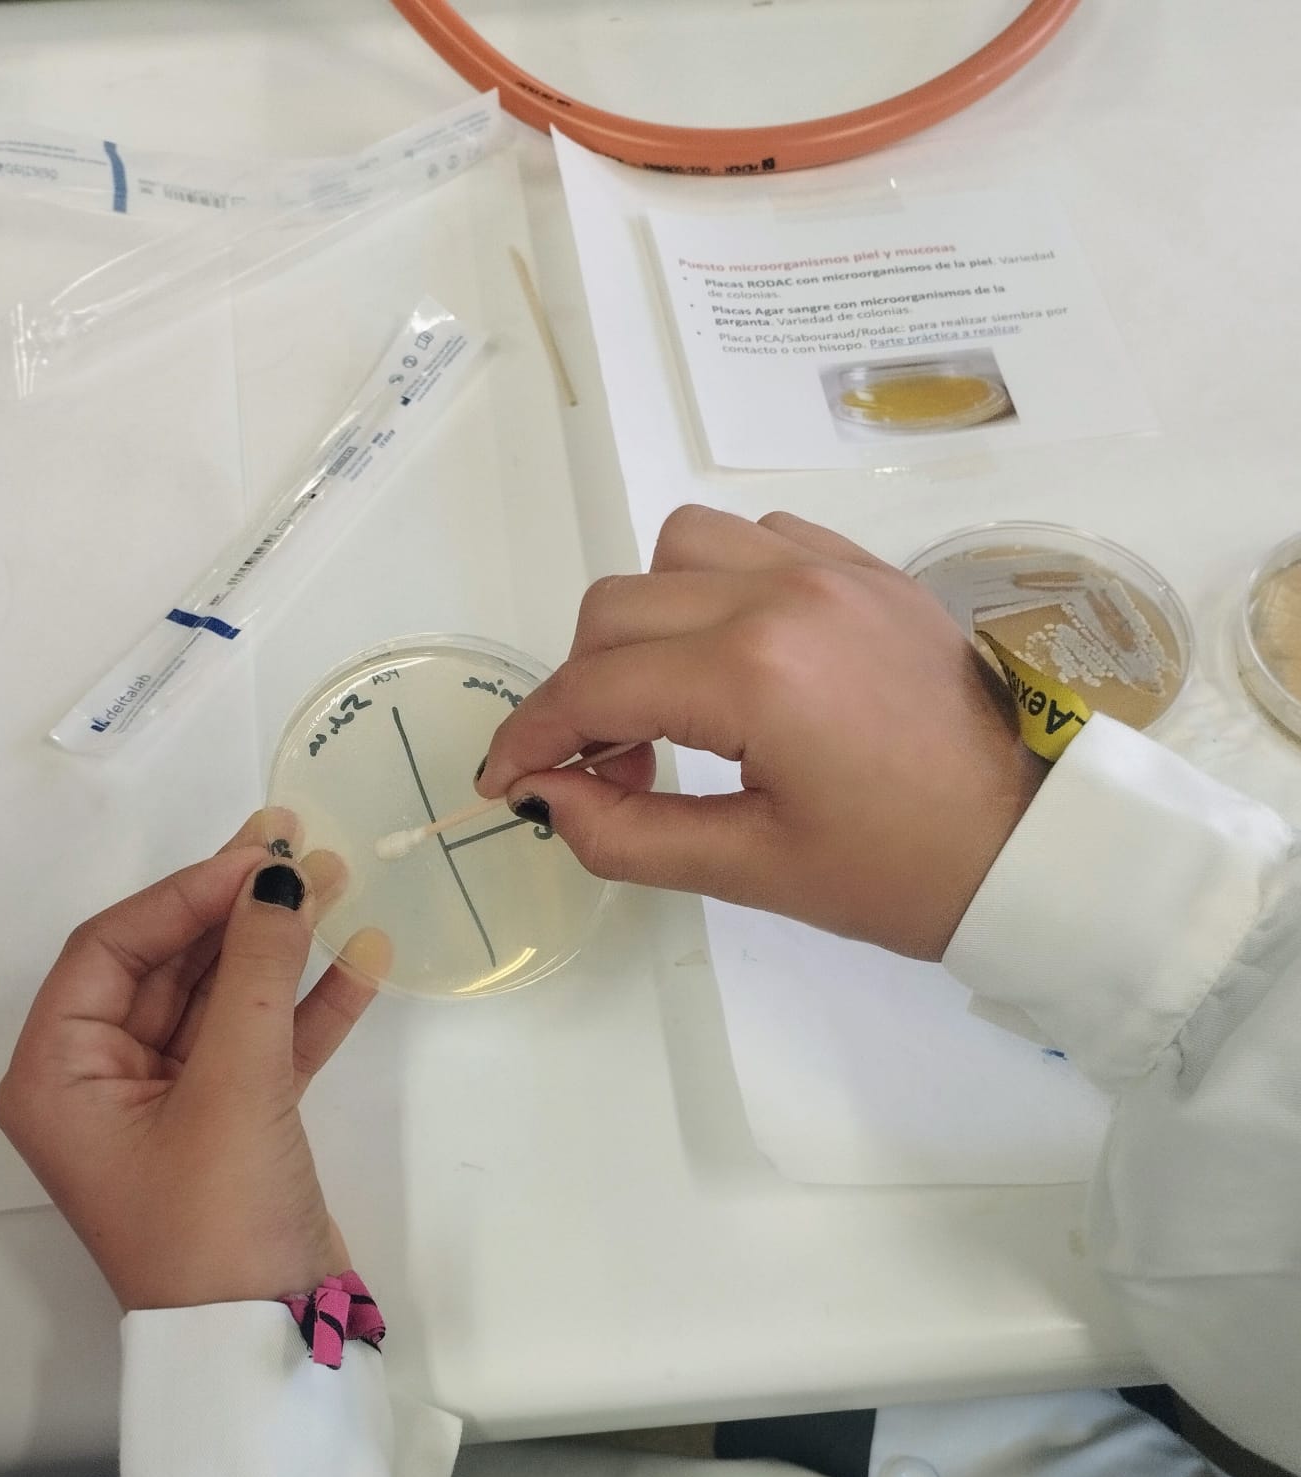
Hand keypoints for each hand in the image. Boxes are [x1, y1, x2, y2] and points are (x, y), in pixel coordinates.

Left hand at [0, 814, 387, 1310]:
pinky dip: (308, 1008)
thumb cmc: (217, 1220)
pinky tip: (361, 957)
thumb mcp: (233, 1088)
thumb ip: (255, 972)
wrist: (268, 1348)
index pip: (111, 948)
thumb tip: (278, 874)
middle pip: (167, 966)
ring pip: (222, 1001)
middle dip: (236, 910)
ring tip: (338, 881)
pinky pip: (264, 1046)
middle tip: (302, 845)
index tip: (260, 851)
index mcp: (59, 1075)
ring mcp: (171, 1106)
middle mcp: (101, 1084)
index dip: (185, 893)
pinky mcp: (233, 1129)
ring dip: (278, 948)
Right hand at [477, 505, 1045, 959]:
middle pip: (616, 608)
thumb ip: (627, 833)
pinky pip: (756, 539)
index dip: (529, 736)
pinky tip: (734, 658)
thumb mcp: (753, 870)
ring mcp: (830, 568)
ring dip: (645, 621)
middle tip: (602, 769)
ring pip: (677, 549)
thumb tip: (544, 797)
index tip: (504, 783)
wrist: (1037, 843)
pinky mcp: (867, 569)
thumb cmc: (902, 873)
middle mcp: (782, 593)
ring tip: (668, 704)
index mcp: (754, 672)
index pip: (592, 686)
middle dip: (580, 688)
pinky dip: (715, 585)